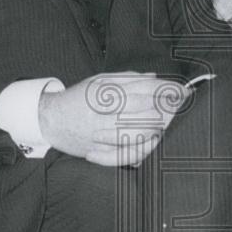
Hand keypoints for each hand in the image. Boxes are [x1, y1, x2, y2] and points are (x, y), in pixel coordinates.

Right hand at [38, 71, 187, 166]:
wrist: (49, 120)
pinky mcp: (98, 152)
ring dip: (158, 128)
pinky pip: (124, 155)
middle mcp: (105, 114)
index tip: (182, 90)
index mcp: (106, 92)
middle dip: (167, 108)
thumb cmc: (78, 98)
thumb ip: (128, 78)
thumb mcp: (100, 80)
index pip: (144, 90)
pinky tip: (152, 143)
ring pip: (138, 134)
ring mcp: (101, 135)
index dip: (166, 90)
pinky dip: (141, 150)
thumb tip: (153, 77)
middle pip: (145, 112)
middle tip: (180, 105)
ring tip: (167, 123)